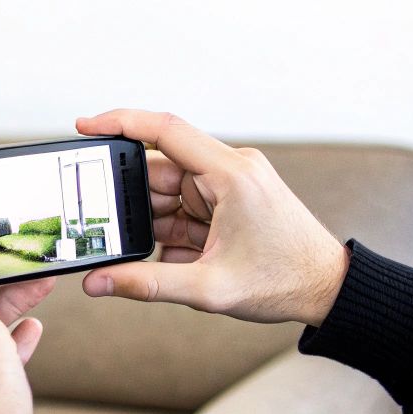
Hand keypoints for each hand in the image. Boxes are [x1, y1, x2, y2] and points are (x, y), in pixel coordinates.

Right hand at [74, 109, 349, 325]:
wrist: (327, 289)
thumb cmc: (284, 281)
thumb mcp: (209, 289)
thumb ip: (146, 285)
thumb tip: (97, 283)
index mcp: (230, 174)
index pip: (164, 131)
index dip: (119, 123)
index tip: (84, 126)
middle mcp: (228, 171)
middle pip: (159, 173)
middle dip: (136, 207)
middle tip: (117, 237)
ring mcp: (228, 186)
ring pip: (168, 197)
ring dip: (158, 229)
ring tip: (176, 260)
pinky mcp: (228, 202)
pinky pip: (183, 213)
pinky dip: (174, 239)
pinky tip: (189, 263)